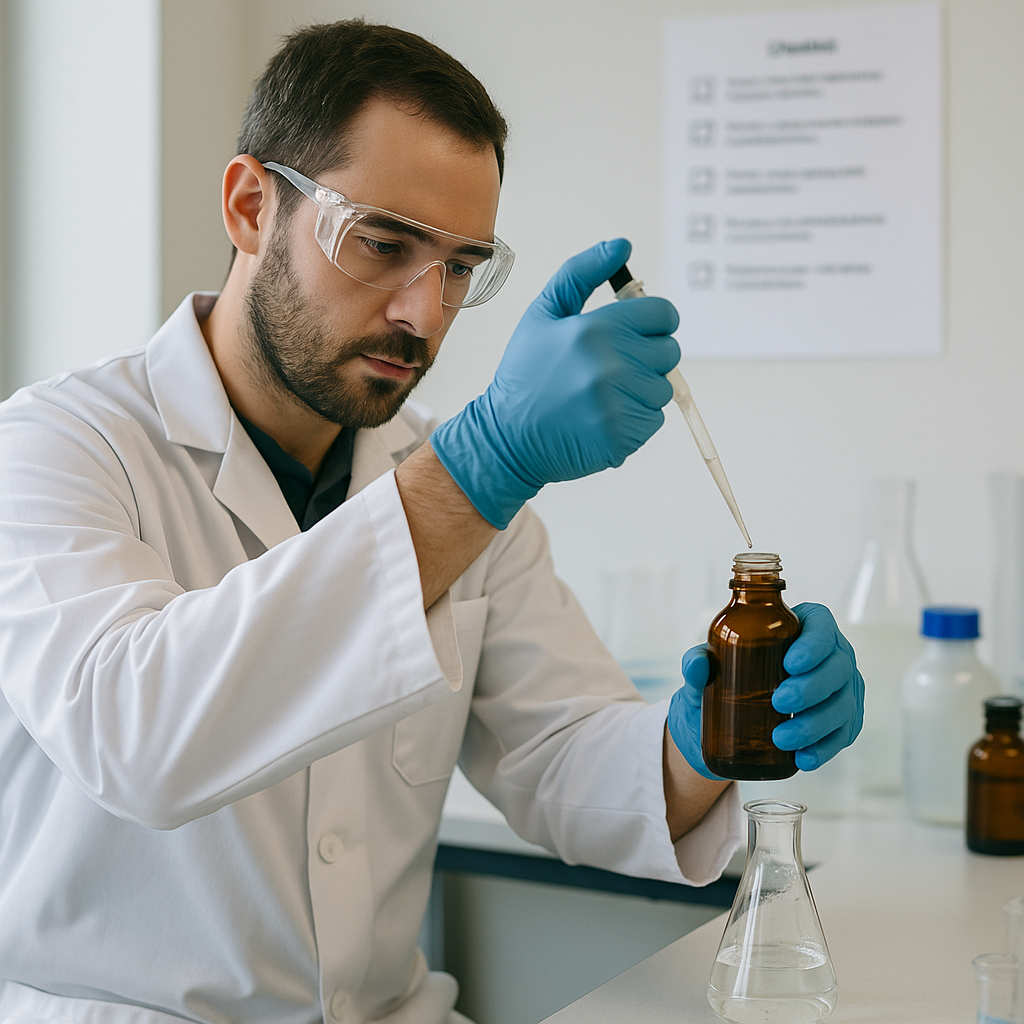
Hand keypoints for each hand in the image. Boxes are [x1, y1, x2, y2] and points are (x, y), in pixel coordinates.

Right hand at [430, 238, 679, 528]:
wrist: (508, 437)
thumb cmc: (526, 374)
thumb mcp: (543, 314)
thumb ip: (581, 273)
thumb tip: (621, 245)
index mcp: (595, 329)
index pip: (663, 314)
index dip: (653, 321)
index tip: (635, 332)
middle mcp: (611, 365)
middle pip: (669, 351)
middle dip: (645, 356)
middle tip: (609, 368)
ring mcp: (618, 403)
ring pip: (663, 387)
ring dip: (640, 390)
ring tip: (602, 394)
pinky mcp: (623, 435)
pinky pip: (654, 419)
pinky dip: (635, 419)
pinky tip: (603, 416)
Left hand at [667, 603, 863, 776]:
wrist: (724, 721)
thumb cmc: (723, 678)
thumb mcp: (706, 669)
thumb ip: (696, 662)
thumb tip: (697, 664)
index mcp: (800, 629)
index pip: (821, 624)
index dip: (814, 642)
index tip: (789, 663)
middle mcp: (829, 656)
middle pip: (838, 666)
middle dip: (812, 686)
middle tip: (779, 701)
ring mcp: (840, 690)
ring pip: (843, 704)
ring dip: (816, 723)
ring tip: (782, 738)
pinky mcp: (841, 723)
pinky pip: (843, 735)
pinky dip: (824, 748)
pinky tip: (803, 758)